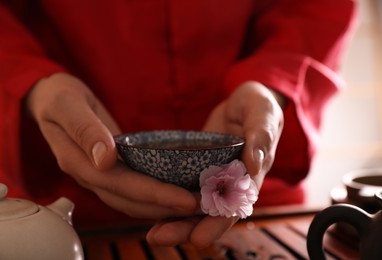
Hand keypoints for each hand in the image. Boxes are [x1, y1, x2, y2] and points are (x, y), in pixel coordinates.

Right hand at [24, 73, 196, 219]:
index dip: (154, 194)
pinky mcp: (111, 171)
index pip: (120, 185)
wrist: (51, 100)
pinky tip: (177, 191)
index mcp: (78, 162)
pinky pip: (135, 190)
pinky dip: (156, 195)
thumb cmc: (59, 97)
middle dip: (166, 206)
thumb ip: (84, 130)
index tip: (185, 199)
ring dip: (164, 206)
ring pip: (133, 201)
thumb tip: (105, 159)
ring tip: (196, 204)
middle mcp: (90, 175)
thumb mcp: (67, 104)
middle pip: (130, 201)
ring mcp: (100, 176)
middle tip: (202, 205)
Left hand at [146, 81, 284, 246]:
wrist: (244, 103)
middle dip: (187, 228)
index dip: (217, 223)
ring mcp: (215, 178)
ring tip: (152, 234)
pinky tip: (152, 210)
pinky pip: (186, 189)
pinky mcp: (200, 170)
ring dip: (176, 221)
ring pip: (196, 206)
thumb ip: (260, 135)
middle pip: (211, 213)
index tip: (198, 238)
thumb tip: (254, 163)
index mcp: (251, 174)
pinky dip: (171, 202)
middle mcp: (232, 182)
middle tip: (159, 238)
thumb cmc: (258, 105)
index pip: (235, 204)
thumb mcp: (262, 112)